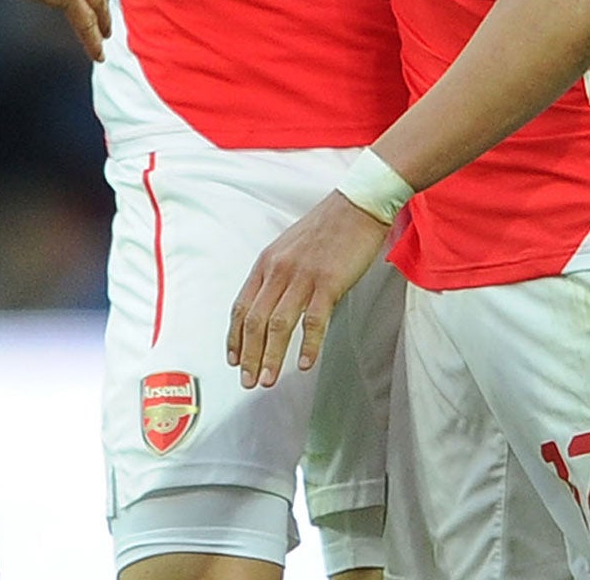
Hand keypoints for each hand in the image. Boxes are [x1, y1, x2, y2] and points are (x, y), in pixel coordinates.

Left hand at [228, 192, 389, 388]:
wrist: (356, 206)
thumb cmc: (325, 229)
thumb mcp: (288, 248)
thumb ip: (275, 275)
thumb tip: (266, 306)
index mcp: (266, 263)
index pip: (241, 306)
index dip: (234, 337)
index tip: (233, 360)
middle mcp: (278, 270)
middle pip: (255, 320)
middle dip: (248, 355)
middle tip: (248, 381)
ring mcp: (302, 276)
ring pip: (278, 324)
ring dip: (271, 357)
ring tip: (268, 380)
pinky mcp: (328, 282)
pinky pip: (313, 320)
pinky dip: (307, 345)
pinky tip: (304, 364)